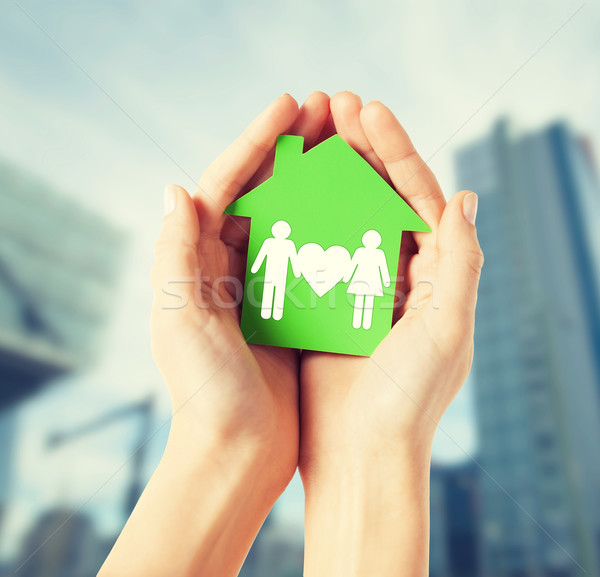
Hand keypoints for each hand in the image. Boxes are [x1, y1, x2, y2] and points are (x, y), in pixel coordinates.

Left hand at [151, 92, 329, 489]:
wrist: (237, 451)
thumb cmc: (205, 393)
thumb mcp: (180, 320)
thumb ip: (173, 255)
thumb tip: (175, 188)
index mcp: (195, 262)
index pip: (224, 184)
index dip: (256, 141)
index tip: (289, 106)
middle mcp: (225, 266)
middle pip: (260, 191)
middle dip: (290, 148)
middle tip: (325, 109)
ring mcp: (261, 284)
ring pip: (290, 216)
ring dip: (315, 178)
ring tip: (345, 143)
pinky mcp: (289, 307)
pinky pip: (312, 254)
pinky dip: (331, 226)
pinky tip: (358, 204)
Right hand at [298, 92, 482, 575]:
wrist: (360, 457)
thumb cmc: (407, 401)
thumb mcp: (447, 330)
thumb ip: (461, 263)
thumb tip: (464, 196)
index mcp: (434, 275)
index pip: (416, 195)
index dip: (394, 149)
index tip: (366, 110)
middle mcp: (397, 275)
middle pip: (377, 197)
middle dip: (358, 149)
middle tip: (331, 105)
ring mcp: (355, 287)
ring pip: (340, 216)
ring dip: (324, 175)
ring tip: (304, 135)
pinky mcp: (321, 305)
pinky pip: (309, 251)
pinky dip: (298, 218)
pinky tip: (279, 190)